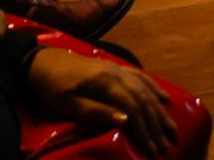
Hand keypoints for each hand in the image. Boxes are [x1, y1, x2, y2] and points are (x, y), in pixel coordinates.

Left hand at [27, 50, 178, 156]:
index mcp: (105, 82)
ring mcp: (117, 68)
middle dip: (156, 125)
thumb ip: (97, 112)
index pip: (132, 108)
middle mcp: (116, 73)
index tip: (152, 150)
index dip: (144, 130)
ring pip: (145, 89)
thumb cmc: (52, 87)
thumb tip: (126, 121)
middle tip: (166, 147)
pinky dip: (155, 88)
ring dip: (160, 111)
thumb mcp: (69, 105)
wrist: (41, 62)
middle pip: (143, 100)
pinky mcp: (114, 68)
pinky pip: (141, 77)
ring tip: (172, 129)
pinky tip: (164, 99)